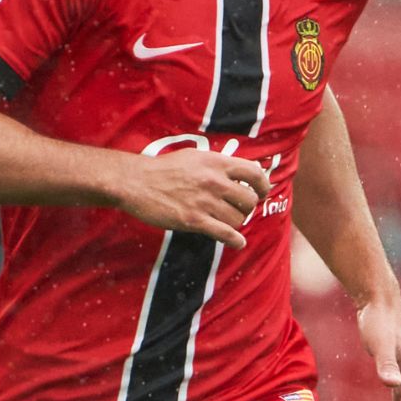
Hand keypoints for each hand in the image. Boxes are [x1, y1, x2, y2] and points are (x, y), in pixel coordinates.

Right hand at [116, 149, 271, 248]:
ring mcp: (205, 202)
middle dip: (247, 207)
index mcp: (216, 162)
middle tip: (238, 210)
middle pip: (249, 200)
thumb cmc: (163, 169)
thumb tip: (236, 174)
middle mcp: (214, 181)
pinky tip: (237, 243)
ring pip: (238, 218)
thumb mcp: (194, 157)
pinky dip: (235, 240)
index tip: (262, 192)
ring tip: (227, 222)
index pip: (253, 172)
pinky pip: (225, 234)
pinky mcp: (194, 220)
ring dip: (236, 223)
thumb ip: (216, 165)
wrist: (137, 182)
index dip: (263, 185)